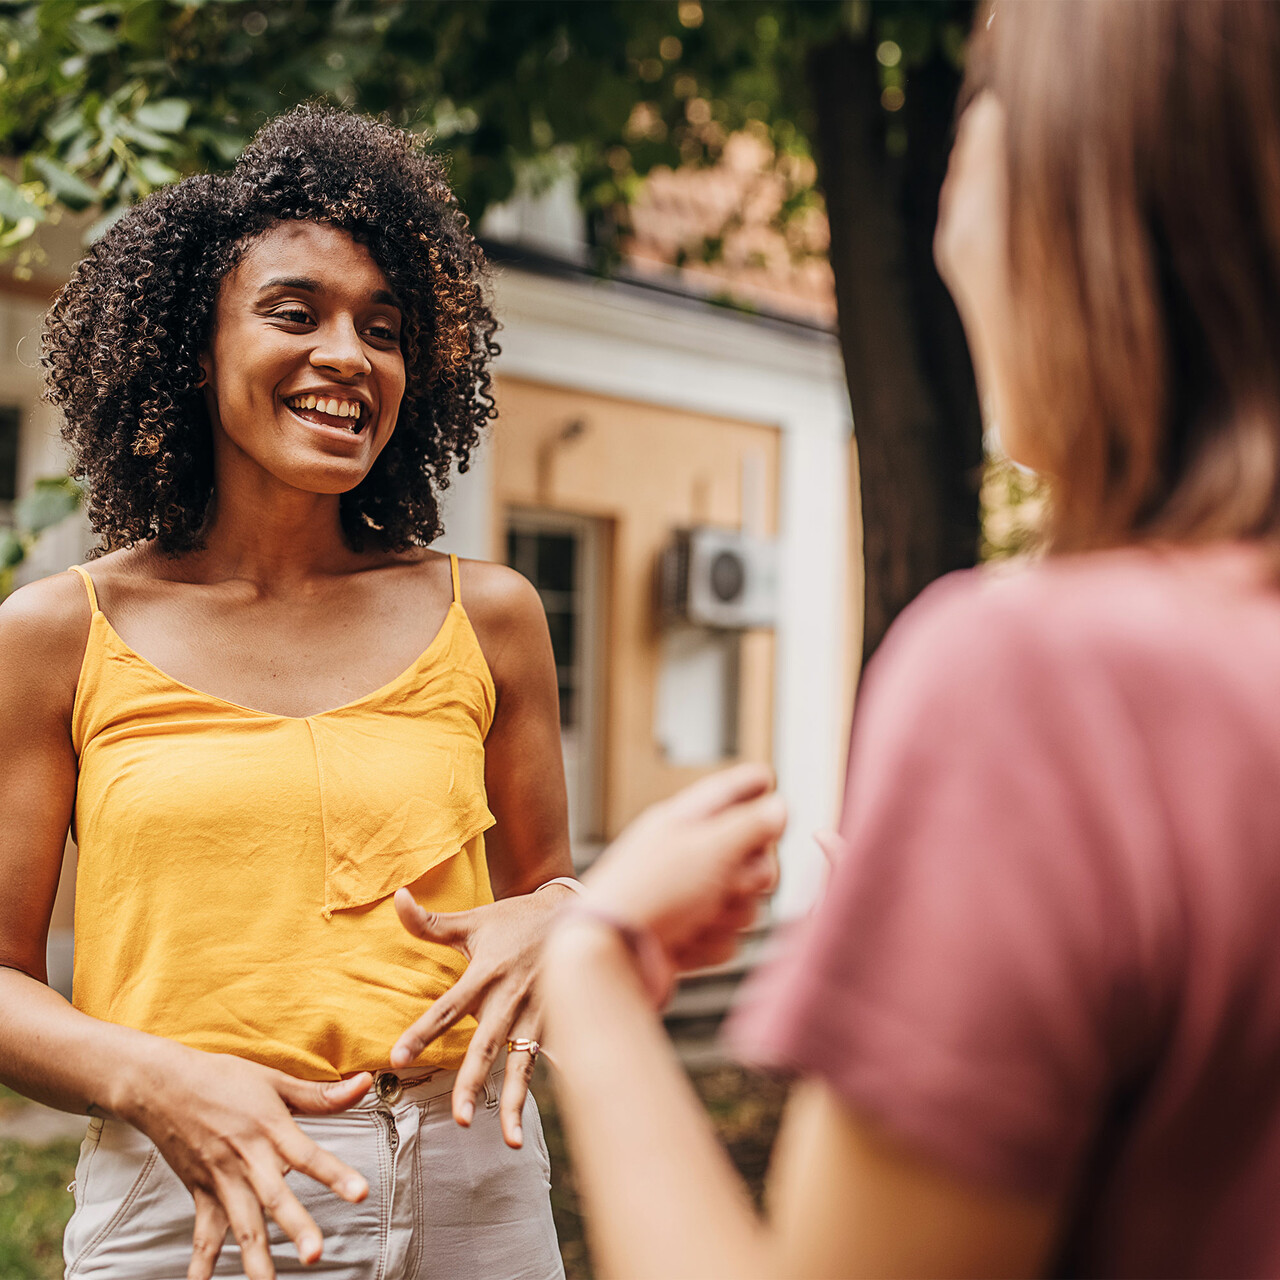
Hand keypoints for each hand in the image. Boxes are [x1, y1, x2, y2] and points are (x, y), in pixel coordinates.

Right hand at [118, 1043, 370, 1279]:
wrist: (161, 1085)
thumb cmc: (221, 1078)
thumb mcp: (274, 1080)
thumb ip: (320, 1094)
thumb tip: (365, 1083)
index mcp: (269, 1128)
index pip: (308, 1156)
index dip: (335, 1174)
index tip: (360, 1194)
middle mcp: (246, 1158)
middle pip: (274, 1197)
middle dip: (296, 1227)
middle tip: (315, 1255)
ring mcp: (221, 1179)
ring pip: (241, 1224)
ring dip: (255, 1257)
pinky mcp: (201, 1192)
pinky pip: (203, 1234)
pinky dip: (203, 1264)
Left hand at [391, 886, 566, 1147]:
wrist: (575, 912)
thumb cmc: (514, 920)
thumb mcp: (473, 920)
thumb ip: (430, 921)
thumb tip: (397, 897)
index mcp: (486, 973)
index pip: (448, 1007)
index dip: (423, 1032)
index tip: (399, 1058)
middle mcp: (511, 997)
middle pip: (488, 1045)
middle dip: (474, 1082)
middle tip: (461, 1118)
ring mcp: (539, 1013)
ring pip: (523, 1063)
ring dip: (515, 1100)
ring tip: (507, 1138)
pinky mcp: (558, 1023)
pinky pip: (552, 1060)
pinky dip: (551, 1087)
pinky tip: (551, 1119)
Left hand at [582, 762, 786, 972]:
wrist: (613, 954)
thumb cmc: (652, 891)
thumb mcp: (708, 847)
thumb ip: (750, 825)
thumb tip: (779, 807)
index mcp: (683, 823)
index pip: (726, 795)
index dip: (749, 786)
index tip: (769, 779)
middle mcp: (688, 857)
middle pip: (753, 857)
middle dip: (751, 875)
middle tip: (732, 881)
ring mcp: (689, 899)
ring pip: (747, 904)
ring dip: (729, 914)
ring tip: (698, 917)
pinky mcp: (689, 936)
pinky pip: (729, 939)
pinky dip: (711, 943)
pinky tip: (684, 942)